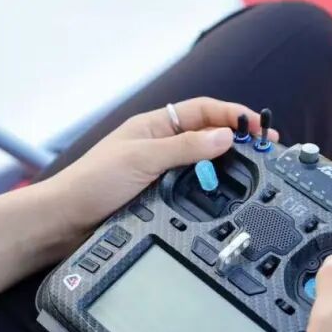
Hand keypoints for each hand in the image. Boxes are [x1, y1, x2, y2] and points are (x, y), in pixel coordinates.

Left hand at [43, 98, 278, 233]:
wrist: (66, 221)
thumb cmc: (92, 183)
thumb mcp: (144, 159)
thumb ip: (186, 147)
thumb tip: (225, 136)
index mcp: (154, 126)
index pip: (203, 110)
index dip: (232, 115)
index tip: (258, 127)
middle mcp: (159, 146)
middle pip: (207, 136)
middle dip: (236, 140)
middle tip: (266, 152)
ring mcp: (159, 172)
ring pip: (202, 165)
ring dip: (224, 168)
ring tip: (249, 174)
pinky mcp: (158, 197)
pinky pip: (191, 190)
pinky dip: (208, 192)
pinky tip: (220, 198)